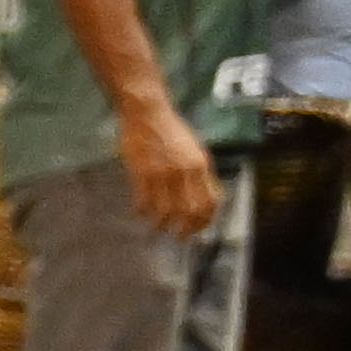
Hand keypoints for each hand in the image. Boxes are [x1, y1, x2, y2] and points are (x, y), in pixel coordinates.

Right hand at [124, 102, 219, 239]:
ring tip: (156, 228)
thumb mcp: (194, 150)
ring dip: (161, 224)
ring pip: (166, 211)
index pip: (210, 202)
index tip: (197, 229)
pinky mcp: (142, 173)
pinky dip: (142, 211)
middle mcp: (185, 172)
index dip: (205, 220)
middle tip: (178, 237)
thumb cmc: (171, 130)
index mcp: (201, 166)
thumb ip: (199, 173)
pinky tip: (139, 213)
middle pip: (190, 211)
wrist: (147, 113)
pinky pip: (144, 201)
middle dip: (185, 229)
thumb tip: (201, 197)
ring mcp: (163, 174)